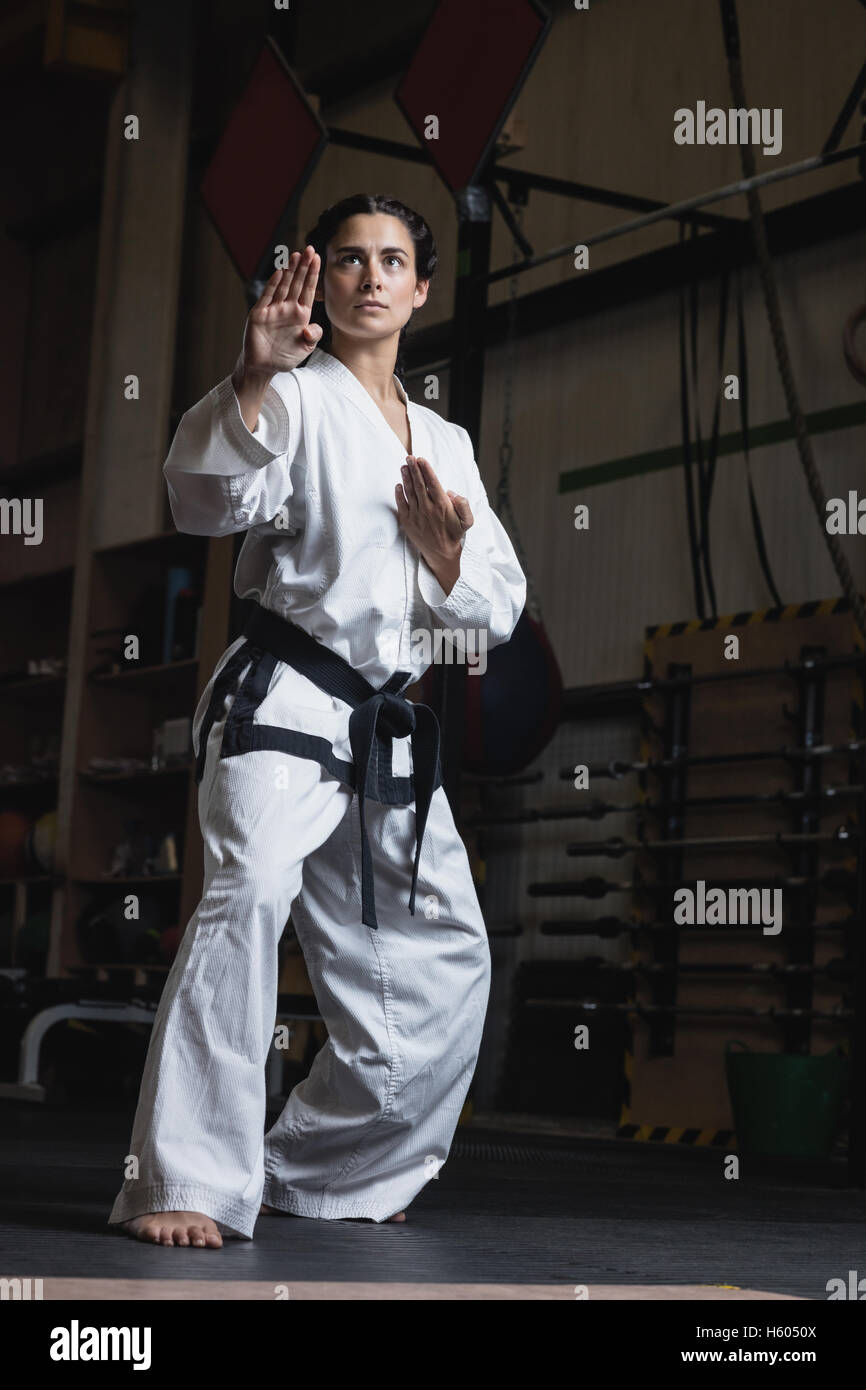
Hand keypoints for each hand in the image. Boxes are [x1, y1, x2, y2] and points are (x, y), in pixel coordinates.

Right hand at [240, 247, 323, 376]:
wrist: (264, 367)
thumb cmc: (284, 357)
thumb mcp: (305, 349)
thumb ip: (313, 336)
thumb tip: (311, 328)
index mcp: (300, 315)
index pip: (308, 290)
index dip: (312, 274)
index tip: (318, 258)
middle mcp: (287, 308)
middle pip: (296, 283)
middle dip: (303, 267)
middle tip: (309, 249)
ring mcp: (273, 310)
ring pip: (283, 286)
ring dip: (289, 271)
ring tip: (295, 256)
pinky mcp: (260, 314)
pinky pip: (267, 297)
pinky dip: (273, 285)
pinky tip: (279, 272)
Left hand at [395, 456, 473, 564]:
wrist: (441, 554)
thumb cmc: (454, 534)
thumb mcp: (467, 521)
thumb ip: (463, 504)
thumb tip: (450, 491)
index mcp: (442, 506)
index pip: (432, 483)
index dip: (426, 470)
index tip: (421, 459)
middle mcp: (428, 509)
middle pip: (419, 484)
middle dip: (414, 469)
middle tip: (409, 457)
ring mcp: (416, 515)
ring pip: (409, 492)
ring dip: (406, 478)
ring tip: (403, 466)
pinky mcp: (408, 522)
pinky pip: (402, 505)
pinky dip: (399, 494)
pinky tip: (398, 485)